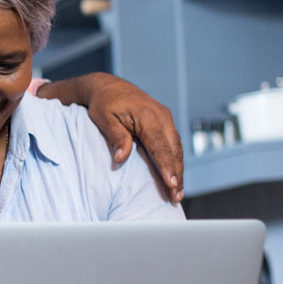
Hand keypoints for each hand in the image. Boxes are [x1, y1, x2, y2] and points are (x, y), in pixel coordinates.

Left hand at [39, 73, 184, 201]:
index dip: (166, 166)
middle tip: (176, 197)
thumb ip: (116, 137)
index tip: (171, 183)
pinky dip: (175, 160)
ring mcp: (166, 118)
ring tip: (177, 193)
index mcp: (147, 115)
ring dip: (179, 170)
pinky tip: (174, 175)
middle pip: (174, 149)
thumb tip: (121, 158)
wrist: (108, 86)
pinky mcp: (165, 122)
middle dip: (177, 174)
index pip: (160, 145)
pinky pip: (173, 143)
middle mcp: (161, 116)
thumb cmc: (103, 103)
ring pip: (177, 148)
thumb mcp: (104, 119)